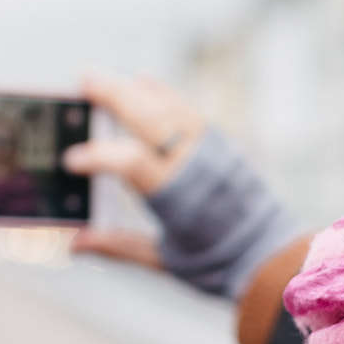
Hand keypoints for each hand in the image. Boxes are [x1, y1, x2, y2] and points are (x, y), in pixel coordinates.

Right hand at [63, 74, 298, 299]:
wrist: (271, 256)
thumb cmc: (217, 263)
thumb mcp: (163, 259)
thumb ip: (117, 245)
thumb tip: (75, 243)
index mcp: (176, 197)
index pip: (130, 162)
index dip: (98, 157)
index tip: (71, 160)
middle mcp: (194, 165)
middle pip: (148, 119)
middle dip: (113, 97)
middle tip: (82, 82)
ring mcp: (210, 150)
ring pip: (167, 107)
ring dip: (133, 90)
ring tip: (102, 80)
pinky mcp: (221, 144)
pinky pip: (188, 109)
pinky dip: (164, 93)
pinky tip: (144, 81)